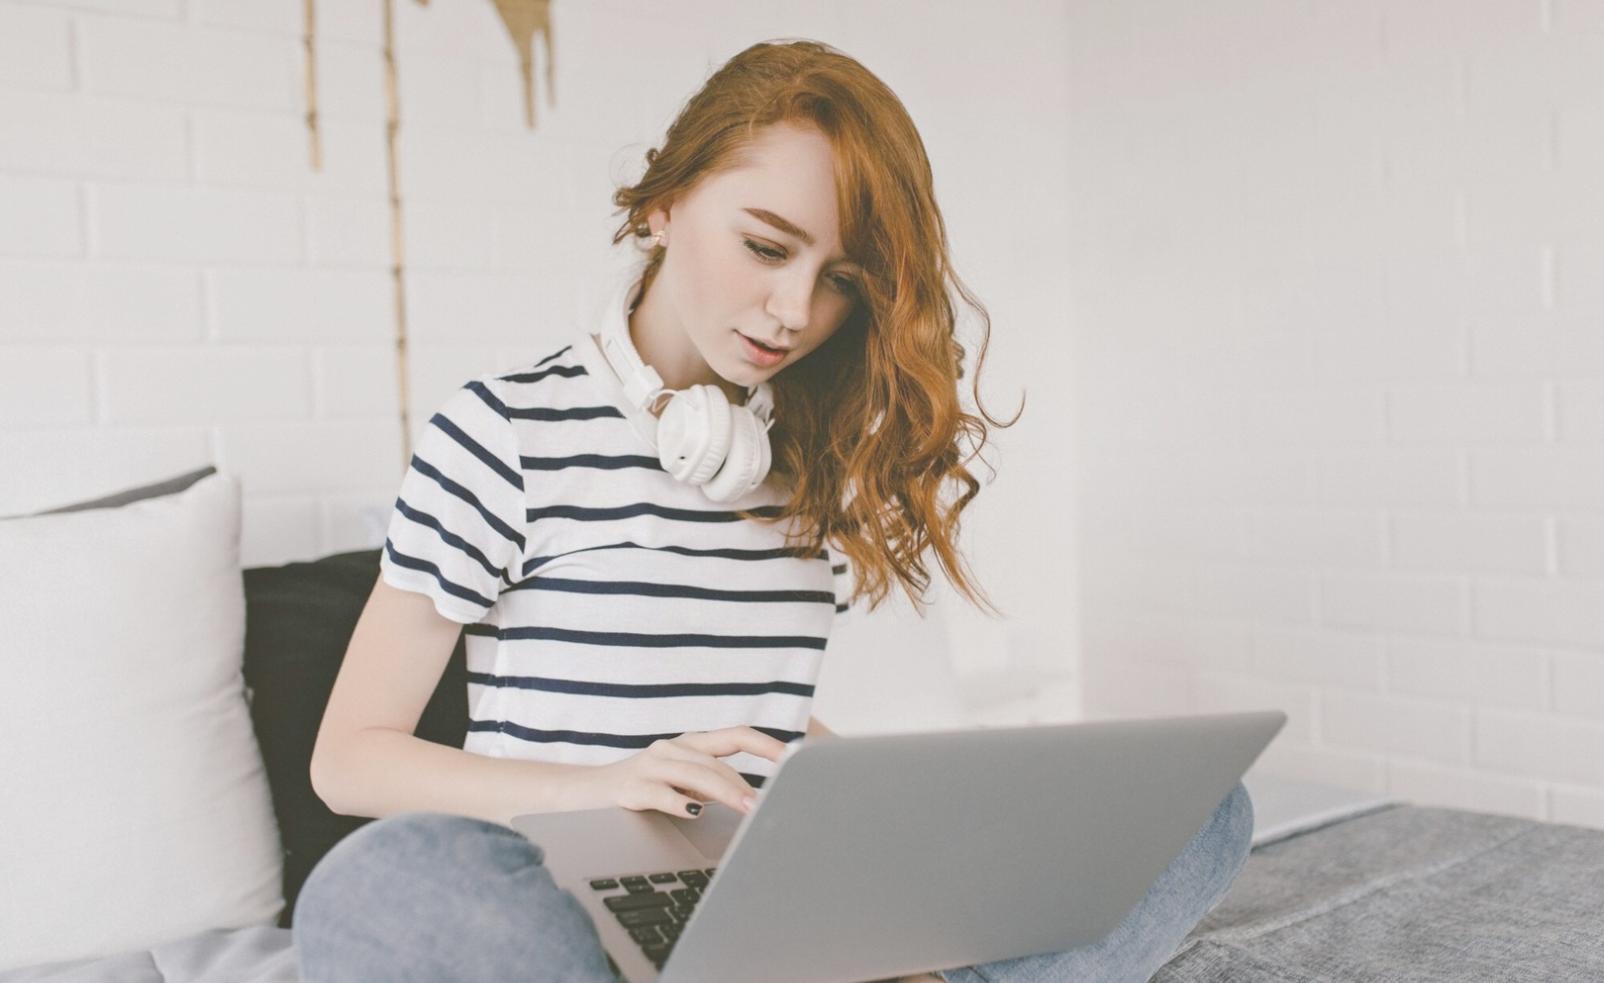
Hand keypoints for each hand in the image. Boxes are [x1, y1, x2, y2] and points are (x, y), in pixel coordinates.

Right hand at [590, 726, 788, 818]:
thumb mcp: (679, 783)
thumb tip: (752, 801)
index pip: (736, 736)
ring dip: (725, 792)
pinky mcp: (629, 787)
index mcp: (690, 745)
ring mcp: (649, 765)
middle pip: (718, 760)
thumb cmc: (639, 790)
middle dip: (746, 783)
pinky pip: (660, 792)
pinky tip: (695, 812)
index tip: (794, 759)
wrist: (580, 795)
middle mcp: (672, 748)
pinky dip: (679, 802)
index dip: (767, 745)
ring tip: (747, 809)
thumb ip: (710, 786)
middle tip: (769, 804)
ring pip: (696, 773)